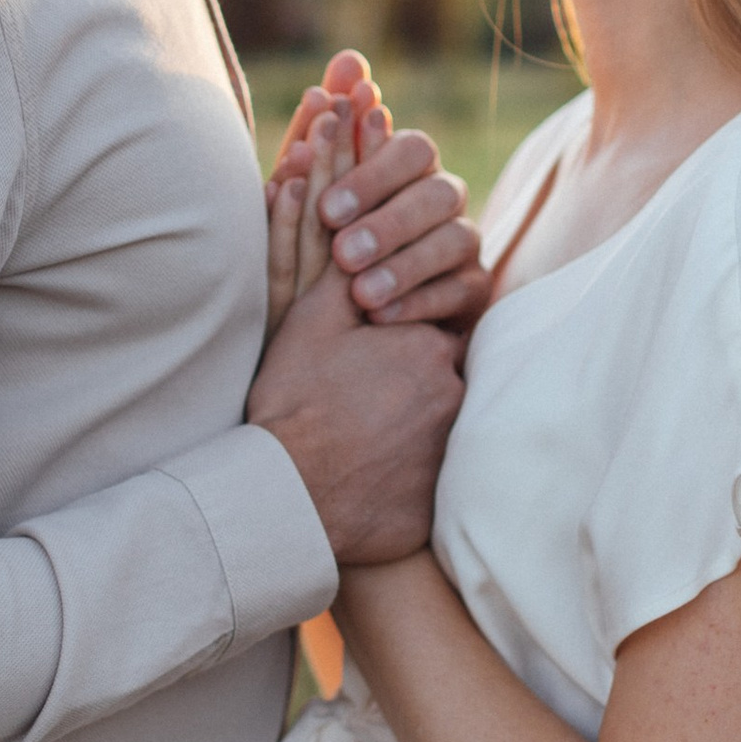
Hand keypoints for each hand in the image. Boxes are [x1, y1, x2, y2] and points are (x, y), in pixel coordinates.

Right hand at [247, 255, 463, 566]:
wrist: (288, 490)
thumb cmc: (295, 401)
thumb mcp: (312, 322)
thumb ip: (346, 278)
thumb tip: (359, 243)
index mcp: (428, 346)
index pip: (435, 330)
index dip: (403, 340)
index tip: (373, 357)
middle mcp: (452, 394)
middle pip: (444, 379)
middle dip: (415, 382)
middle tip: (368, 396)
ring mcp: (450, 449)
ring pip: (442, 427)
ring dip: (415, 427)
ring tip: (368, 435)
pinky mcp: (438, 498)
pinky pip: (432, 479)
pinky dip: (410, 474)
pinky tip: (374, 475)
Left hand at [266, 48, 481, 331]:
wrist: (327, 317)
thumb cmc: (314, 239)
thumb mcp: (306, 188)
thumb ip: (327, 126)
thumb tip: (348, 58)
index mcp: (407, 166)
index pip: (414, 149)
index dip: (374, 173)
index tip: (326, 209)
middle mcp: (444, 196)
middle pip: (442, 193)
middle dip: (390, 223)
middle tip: (342, 255)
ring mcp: (465, 242)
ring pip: (457, 241)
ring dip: (406, 265)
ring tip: (360, 294)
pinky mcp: (474, 290)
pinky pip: (463, 292)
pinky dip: (421, 302)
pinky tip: (381, 316)